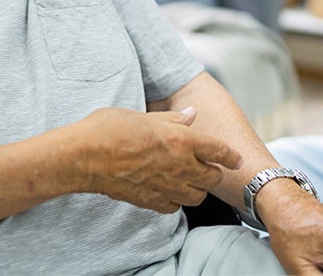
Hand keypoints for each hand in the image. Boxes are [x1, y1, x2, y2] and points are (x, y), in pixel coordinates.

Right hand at [73, 106, 241, 212]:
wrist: (85, 156)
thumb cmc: (111, 128)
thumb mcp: (146, 115)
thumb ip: (173, 119)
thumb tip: (192, 115)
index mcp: (182, 139)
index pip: (219, 150)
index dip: (231, 155)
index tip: (236, 158)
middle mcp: (180, 165)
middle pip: (212, 177)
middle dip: (214, 172)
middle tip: (208, 166)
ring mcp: (167, 186)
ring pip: (197, 196)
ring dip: (197, 188)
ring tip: (190, 180)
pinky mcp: (151, 201)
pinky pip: (175, 207)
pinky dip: (176, 201)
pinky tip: (169, 191)